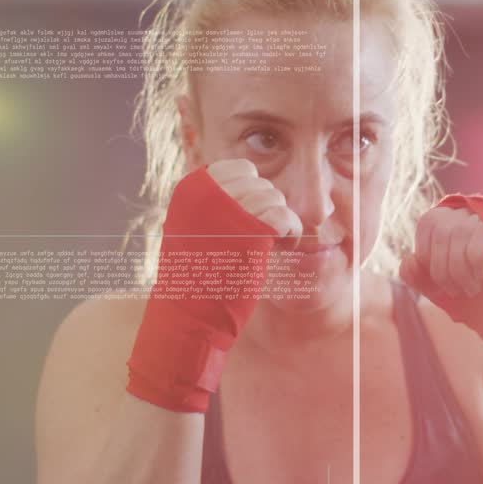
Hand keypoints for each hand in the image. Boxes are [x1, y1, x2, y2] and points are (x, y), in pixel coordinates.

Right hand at [125, 162, 292, 412]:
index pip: (237, 168)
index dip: (252, 189)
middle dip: (269, 206)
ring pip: (275, 197)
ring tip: (274, 242)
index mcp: (191, 191)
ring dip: (281, 219)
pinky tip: (284, 245)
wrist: (189, 315)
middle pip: (260, 183)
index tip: (251, 215)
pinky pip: (286, 215)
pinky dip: (293, 230)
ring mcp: (230, 212)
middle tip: (265, 234)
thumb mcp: (192, 228)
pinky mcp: (252, 233)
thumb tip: (250, 187)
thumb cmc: (194, 277)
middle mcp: (208, 195)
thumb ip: (214, 203)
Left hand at [400, 194, 482, 426]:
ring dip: (457, 266)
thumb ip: (424, 278)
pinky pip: (480, 233)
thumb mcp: (449, 294)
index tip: (442, 284)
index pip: (429, 222)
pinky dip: (474, 260)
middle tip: (458, 291)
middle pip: (438, 222)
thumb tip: (408, 260)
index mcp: (465, 225)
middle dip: (441, 264)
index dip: (427, 254)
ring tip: (472, 289)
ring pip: (457, 227)